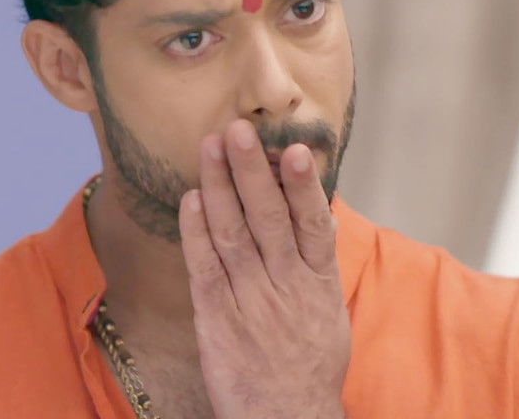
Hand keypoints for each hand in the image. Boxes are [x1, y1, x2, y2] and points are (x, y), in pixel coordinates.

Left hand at [178, 119, 349, 418]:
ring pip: (233, 233)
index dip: (304, 185)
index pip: (313, 223)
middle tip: (238, 129)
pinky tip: (190, 199)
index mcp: (319, 281)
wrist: (286, 418)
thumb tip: (323, 217)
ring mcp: (250, 300)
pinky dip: (196, 231)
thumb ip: (320, 262)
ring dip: (220, 186)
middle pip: (268, 218)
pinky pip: (205, 267)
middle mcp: (286, 286)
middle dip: (252, 171)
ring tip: (209, 146)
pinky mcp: (218, 317)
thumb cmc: (310, 364)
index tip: (295, 149)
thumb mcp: (329, 311)